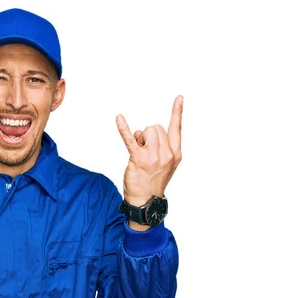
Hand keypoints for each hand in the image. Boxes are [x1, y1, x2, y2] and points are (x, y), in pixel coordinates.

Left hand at [116, 95, 182, 229]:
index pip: (177, 128)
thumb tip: (147, 132)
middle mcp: (166, 154)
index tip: (179, 97)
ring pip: (146, 130)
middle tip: (146, 150)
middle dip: (148, 134)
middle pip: (156, 127)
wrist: (146, 200)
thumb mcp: (167, 164)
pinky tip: (119, 119)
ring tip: (139, 152)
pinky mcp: (138, 159)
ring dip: (140, 137)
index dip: (177, 112)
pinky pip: (130, 139)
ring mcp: (153, 157)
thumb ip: (163, 147)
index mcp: (175, 153)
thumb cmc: (155, 180)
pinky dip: (123, 128)